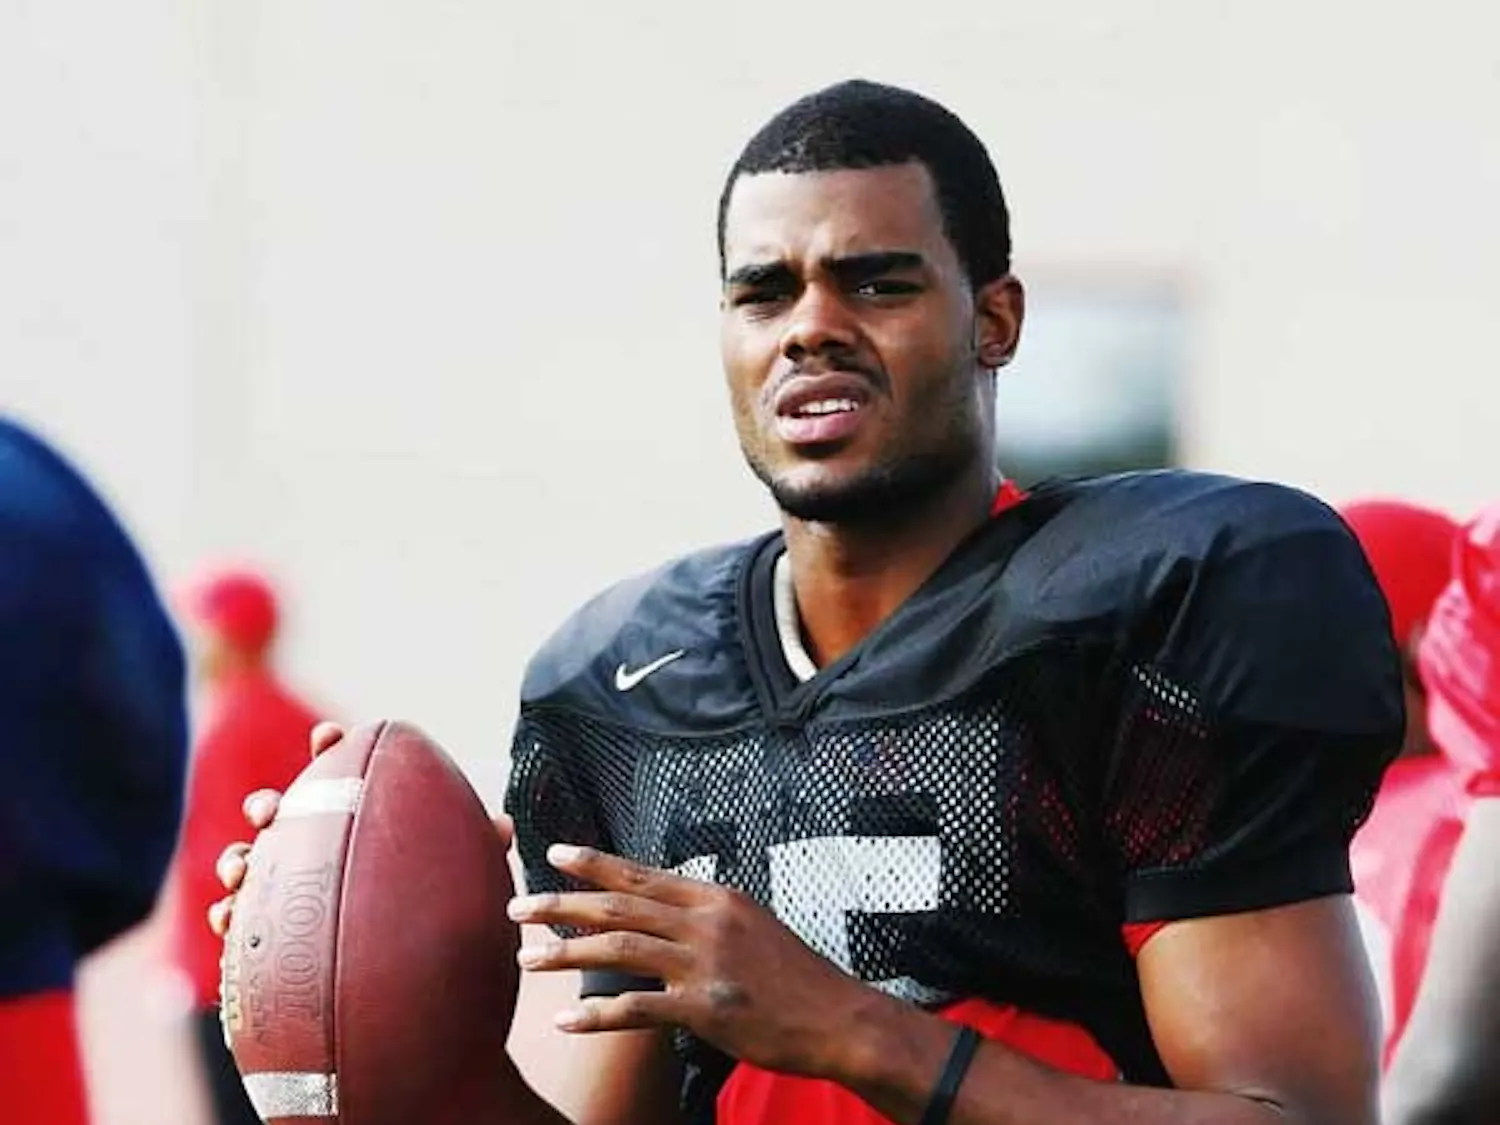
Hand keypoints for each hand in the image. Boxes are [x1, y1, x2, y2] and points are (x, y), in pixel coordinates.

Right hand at [208, 720, 514, 936]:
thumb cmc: (432, 910)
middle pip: (282, 814)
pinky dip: (227, 916)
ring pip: (250, 865)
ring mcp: (288, 890)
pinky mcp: (271, 934)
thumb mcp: (459, 877)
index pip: (340, 773)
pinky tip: (228, 918)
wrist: (407, 979)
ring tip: (241, 868)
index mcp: (357, 821)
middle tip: (272, 810)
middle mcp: (316, 850)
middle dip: (269, 804)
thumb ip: (475, 849)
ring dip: (239, 860)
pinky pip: (239, 924)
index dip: (329, 747)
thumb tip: (502, 827)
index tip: (330, 733)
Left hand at [507, 844, 881, 1080]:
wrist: (837, 1016)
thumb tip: (664, 908)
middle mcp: (705, 923)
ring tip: (527, 960)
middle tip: (518, 906)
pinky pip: (638, 1009)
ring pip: (620, 952)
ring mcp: (704, 965)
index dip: (595, 864)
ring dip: (567, 954)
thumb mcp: (751, 923)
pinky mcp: (705, 1008)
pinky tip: (566, 1020)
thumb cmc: (793, 975)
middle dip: (562, 905)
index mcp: (714, 897)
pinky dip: (598, 1015)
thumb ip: (705, 914)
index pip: (642, 875)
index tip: (556, 854)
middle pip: (619, 907)